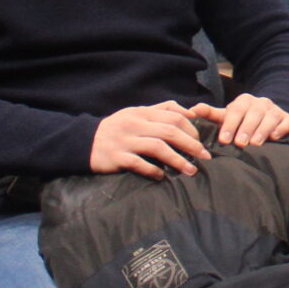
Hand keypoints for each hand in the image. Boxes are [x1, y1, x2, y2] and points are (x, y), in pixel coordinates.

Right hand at [91, 101, 210, 177]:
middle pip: (170, 131)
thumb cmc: (116, 128)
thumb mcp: (136, 113)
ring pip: (158, 148)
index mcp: (142, 113)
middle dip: (191, 144)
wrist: (83, 142)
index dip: (191, 129)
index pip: (174, 116)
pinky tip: (162, 177)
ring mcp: (126, 141)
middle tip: (204, 156)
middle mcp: (135, 124)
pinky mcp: (117, 157)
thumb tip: (189, 112)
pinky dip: (153, 171)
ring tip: (191, 170)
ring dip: (178, 160)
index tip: (200, 141)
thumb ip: (161, 110)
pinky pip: (140, 164)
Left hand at [190, 94, 288, 147]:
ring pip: (270, 117)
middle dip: (246, 128)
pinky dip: (281, 129)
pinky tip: (275, 138)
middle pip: (253, 113)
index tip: (224, 140)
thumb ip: (210, 114)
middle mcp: (261, 103)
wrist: (270, 121)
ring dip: (262, 130)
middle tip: (239, 144)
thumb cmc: (243, 122)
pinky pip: (287, 122)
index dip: (230, 125)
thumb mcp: (227, 118)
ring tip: (255, 144)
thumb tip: (190, 110)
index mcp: (244, 101)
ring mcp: (276, 110)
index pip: (236, 110)